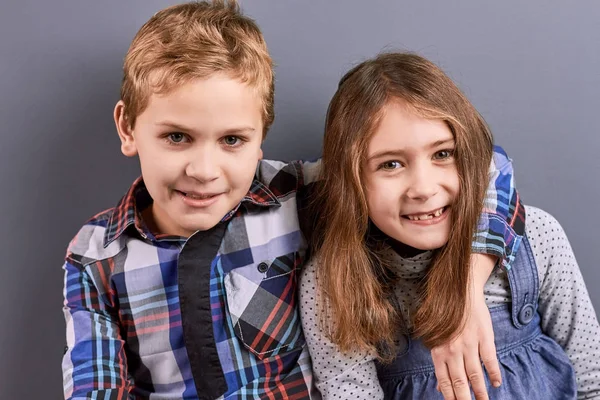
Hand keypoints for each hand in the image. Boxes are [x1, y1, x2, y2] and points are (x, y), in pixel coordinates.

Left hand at [430, 254, 501, 399]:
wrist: (461, 291)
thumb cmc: (446, 314)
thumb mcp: (436, 336)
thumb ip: (439, 361)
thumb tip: (439, 385)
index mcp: (439, 351)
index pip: (445, 381)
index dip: (451, 397)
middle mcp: (453, 350)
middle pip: (460, 382)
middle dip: (466, 399)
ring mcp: (470, 345)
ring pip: (476, 375)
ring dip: (481, 392)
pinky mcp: (485, 338)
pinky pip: (490, 360)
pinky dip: (494, 373)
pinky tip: (497, 383)